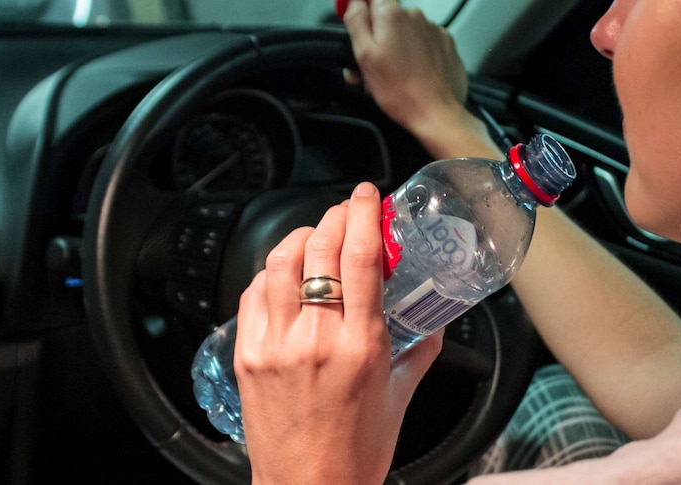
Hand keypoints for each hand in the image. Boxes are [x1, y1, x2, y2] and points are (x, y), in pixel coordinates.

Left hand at [235, 182, 442, 484]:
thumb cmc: (355, 452)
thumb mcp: (400, 395)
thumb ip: (422, 349)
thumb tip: (433, 317)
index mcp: (361, 346)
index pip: (360, 258)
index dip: (364, 213)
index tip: (368, 195)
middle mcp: (315, 339)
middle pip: (319, 248)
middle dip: (336, 215)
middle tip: (348, 210)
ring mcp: (274, 344)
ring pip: (279, 261)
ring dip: (302, 236)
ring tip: (317, 237)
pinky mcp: (247, 353)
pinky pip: (253, 292)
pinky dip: (272, 272)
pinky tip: (286, 274)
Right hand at [343, 0, 467, 135]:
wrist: (435, 113)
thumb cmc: (401, 91)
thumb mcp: (364, 55)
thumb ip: (356, 20)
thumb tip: (354, 2)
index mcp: (392, 14)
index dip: (360, 11)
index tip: (357, 25)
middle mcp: (415, 16)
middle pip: (387, 18)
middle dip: (377, 38)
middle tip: (371, 66)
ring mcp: (433, 30)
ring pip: (406, 32)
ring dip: (397, 49)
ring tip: (393, 76)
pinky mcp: (445, 45)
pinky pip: (424, 44)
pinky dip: (416, 56)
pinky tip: (412, 75)